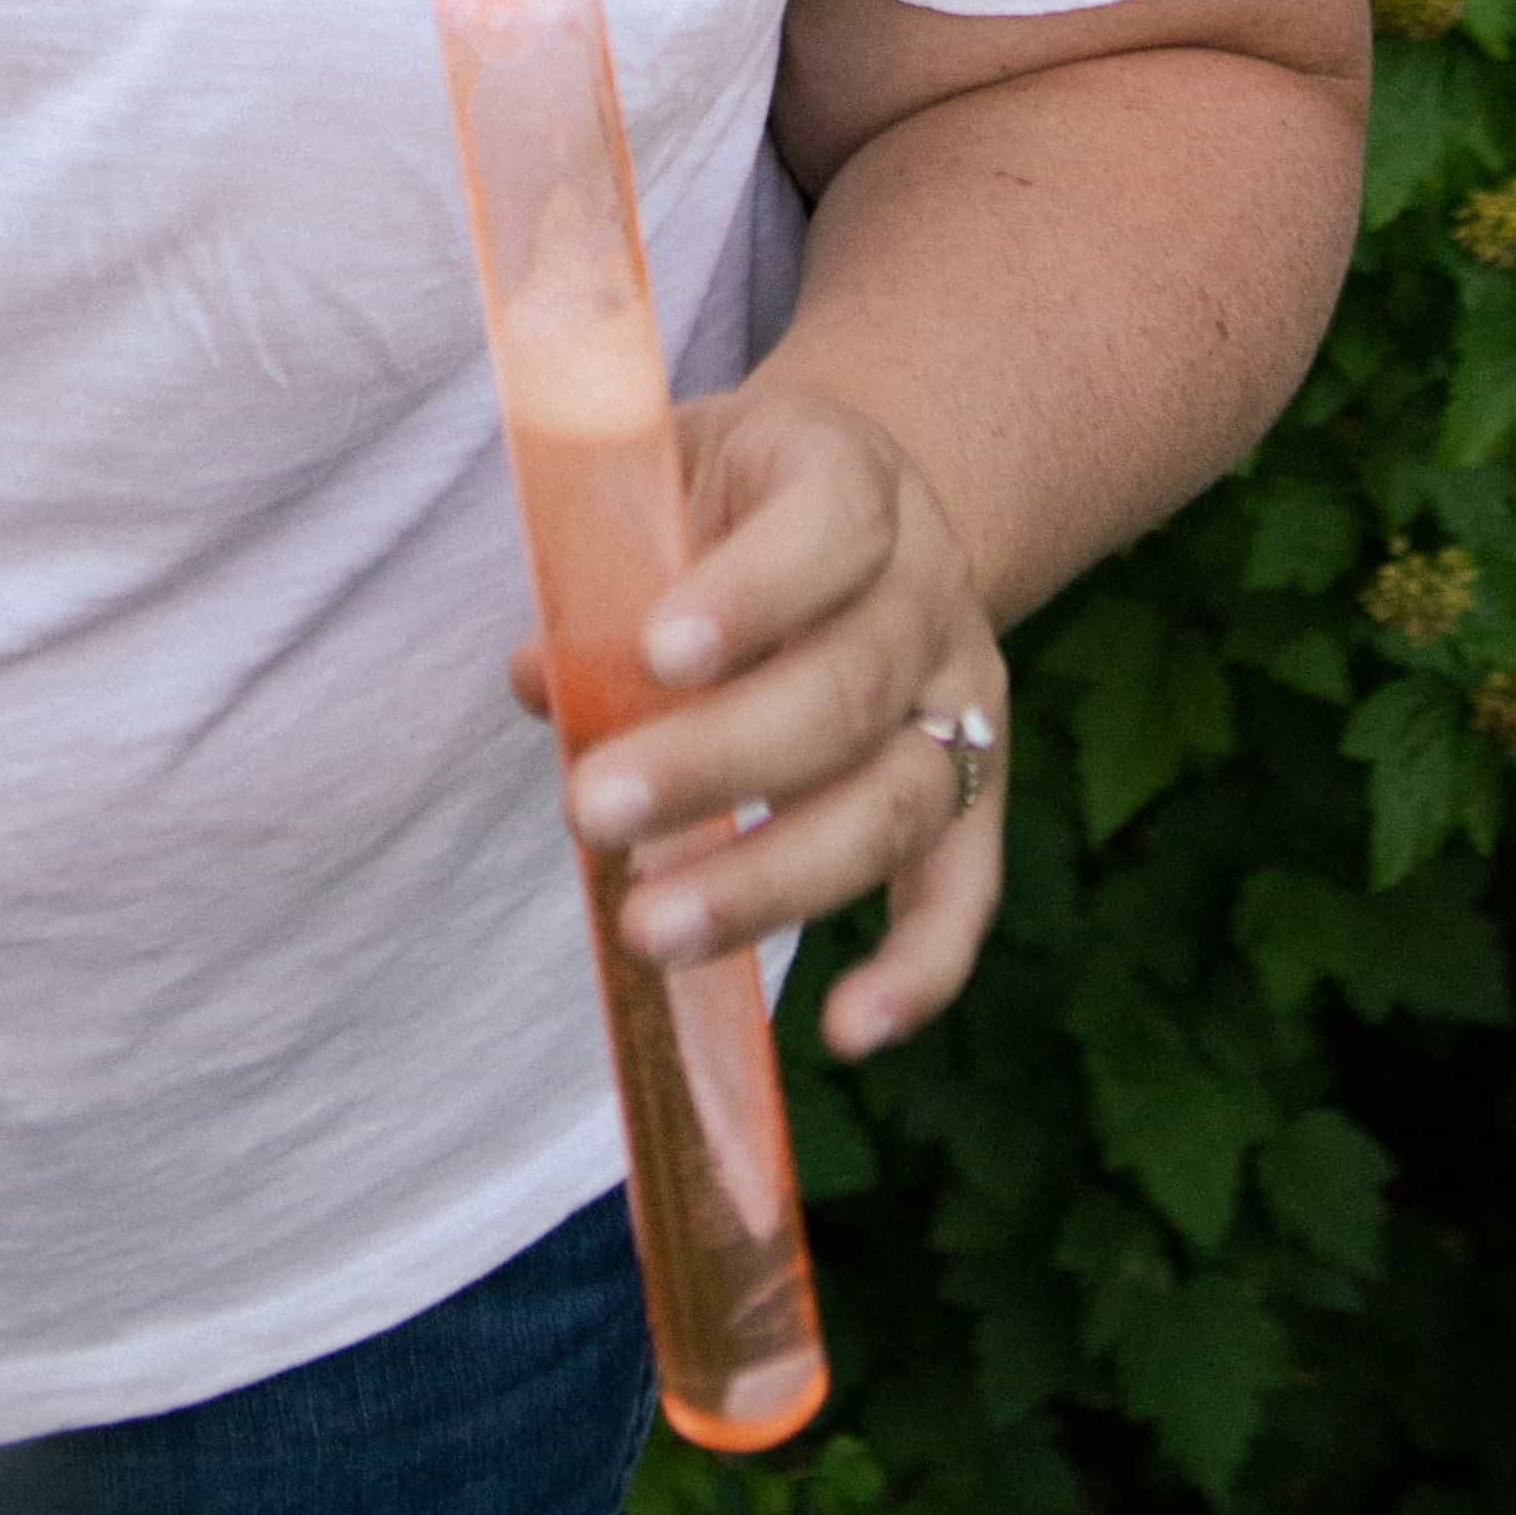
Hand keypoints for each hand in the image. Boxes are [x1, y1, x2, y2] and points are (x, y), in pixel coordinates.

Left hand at [517, 379, 1010, 1061]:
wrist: (849, 505)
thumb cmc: (728, 506)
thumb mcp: (668, 485)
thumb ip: (605, 570)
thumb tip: (539, 678)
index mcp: (854, 481)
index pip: (828, 524)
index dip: (749, 593)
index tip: (654, 654)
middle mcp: (929, 590)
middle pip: (850, 684)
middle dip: (717, 761)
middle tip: (591, 811)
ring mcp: (963, 697)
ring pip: (898, 797)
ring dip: (776, 878)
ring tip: (651, 930)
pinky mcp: (976, 793)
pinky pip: (963, 887)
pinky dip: (917, 969)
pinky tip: (843, 1033)